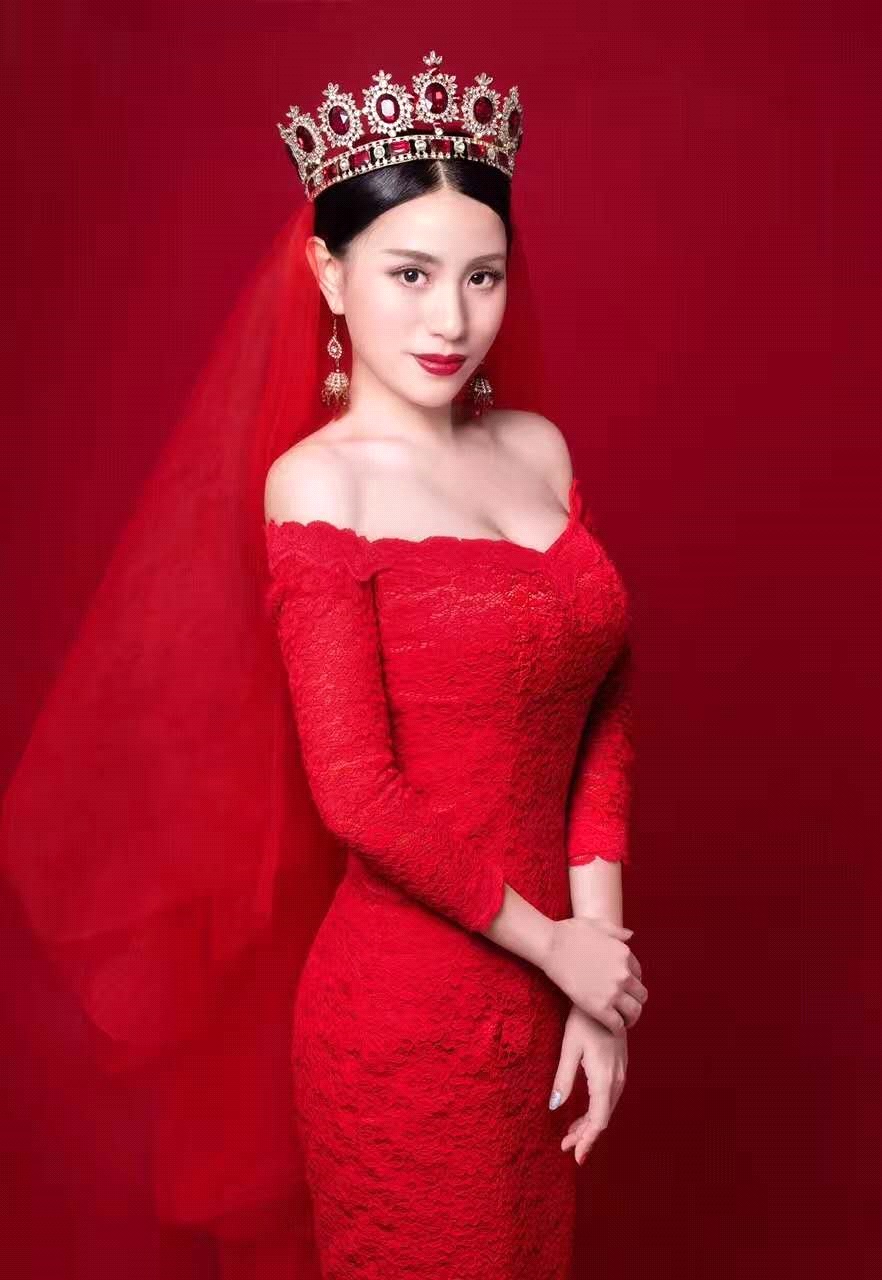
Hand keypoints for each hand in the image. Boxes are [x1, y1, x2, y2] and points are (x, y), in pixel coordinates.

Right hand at [540, 915, 646, 1031]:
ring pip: (634, 1012)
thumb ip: (617, 931)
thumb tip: (631, 936)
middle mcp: (624, 974)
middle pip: (641, 996)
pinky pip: (618, 1025)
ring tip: (623, 1022)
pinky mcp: (599, 1007)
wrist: (551, 945)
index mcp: (625, 955)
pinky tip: (612, 1029)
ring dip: (630, 1018)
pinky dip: (617, 1029)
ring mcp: (613, 991)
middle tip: (625, 1008)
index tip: (623, 989)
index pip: (638, 974)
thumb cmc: (570, 932)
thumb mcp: (598, 925)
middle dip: (635, 1002)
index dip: (631, 983)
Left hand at [550, 1004, 627, 1165]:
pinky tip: (583, 1111)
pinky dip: (596, 1109)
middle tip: (566, 1146)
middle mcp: (617, 1078)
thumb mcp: (569, 1047)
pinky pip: (609, 1096)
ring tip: (571, 1133)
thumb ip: (563, 1079)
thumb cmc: (583, 1019)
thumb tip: (553, 1107)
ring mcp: (621, 1071)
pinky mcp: (620, 1065)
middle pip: (603, 1117)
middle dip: (585, 1135)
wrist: (606, 994)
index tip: (574, 1156)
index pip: (599, 1120)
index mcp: (605, 1077)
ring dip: (590, 1123)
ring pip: (607, 1107)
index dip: (587, 1140)